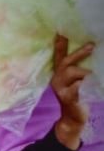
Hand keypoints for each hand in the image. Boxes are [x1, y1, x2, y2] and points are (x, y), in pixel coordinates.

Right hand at [51, 35, 93, 149]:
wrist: (73, 118)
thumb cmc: (78, 96)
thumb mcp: (76, 81)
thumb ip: (78, 69)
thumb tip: (91, 51)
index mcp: (58, 74)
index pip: (59, 57)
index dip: (60, 45)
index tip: (61, 32)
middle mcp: (57, 80)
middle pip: (64, 63)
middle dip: (78, 53)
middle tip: (91, 45)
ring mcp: (61, 90)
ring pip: (71, 73)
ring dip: (84, 71)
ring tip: (94, 74)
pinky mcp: (67, 99)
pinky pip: (74, 88)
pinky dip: (80, 85)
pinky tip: (85, 84)